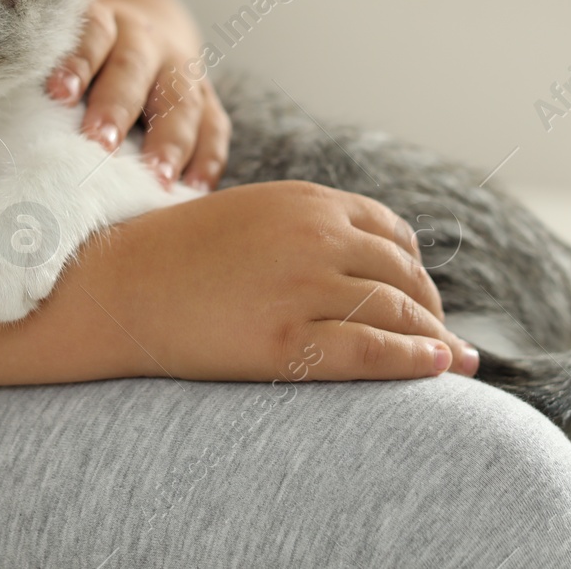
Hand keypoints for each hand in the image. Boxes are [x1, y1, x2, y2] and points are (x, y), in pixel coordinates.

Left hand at [47, 0, 229, 190]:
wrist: (150, 19)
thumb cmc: (89, 49)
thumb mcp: (67, 39)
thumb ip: (45, 68)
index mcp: (105, 20)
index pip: (91, 35)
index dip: (76, 62)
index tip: (58, 93)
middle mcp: (146, 38)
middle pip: (134, 69)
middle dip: (118, 107)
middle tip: (100, 145)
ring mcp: (182, 66)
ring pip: (182, 99)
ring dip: (170, 140)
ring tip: (157, 178)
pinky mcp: (207, 94)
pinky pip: (215, 124)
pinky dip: (207, 156)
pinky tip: (195, 187)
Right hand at [79, 181, 483, 381]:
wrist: (117, 283)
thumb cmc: (177, 254)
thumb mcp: (251, 216)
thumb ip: (305, 227)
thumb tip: (355, 256)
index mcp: (309, 202)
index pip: (392, 233)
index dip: (416, 269)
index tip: (422, 296)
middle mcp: (316, 237)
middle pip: (404, 274)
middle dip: (431, 308)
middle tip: (445, 338)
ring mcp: (303, 287)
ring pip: (397, 312)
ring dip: (435, 338)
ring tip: (453, 362)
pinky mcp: (286, 340)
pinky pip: (371, 351)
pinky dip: (414, 360)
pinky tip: (436, 369)